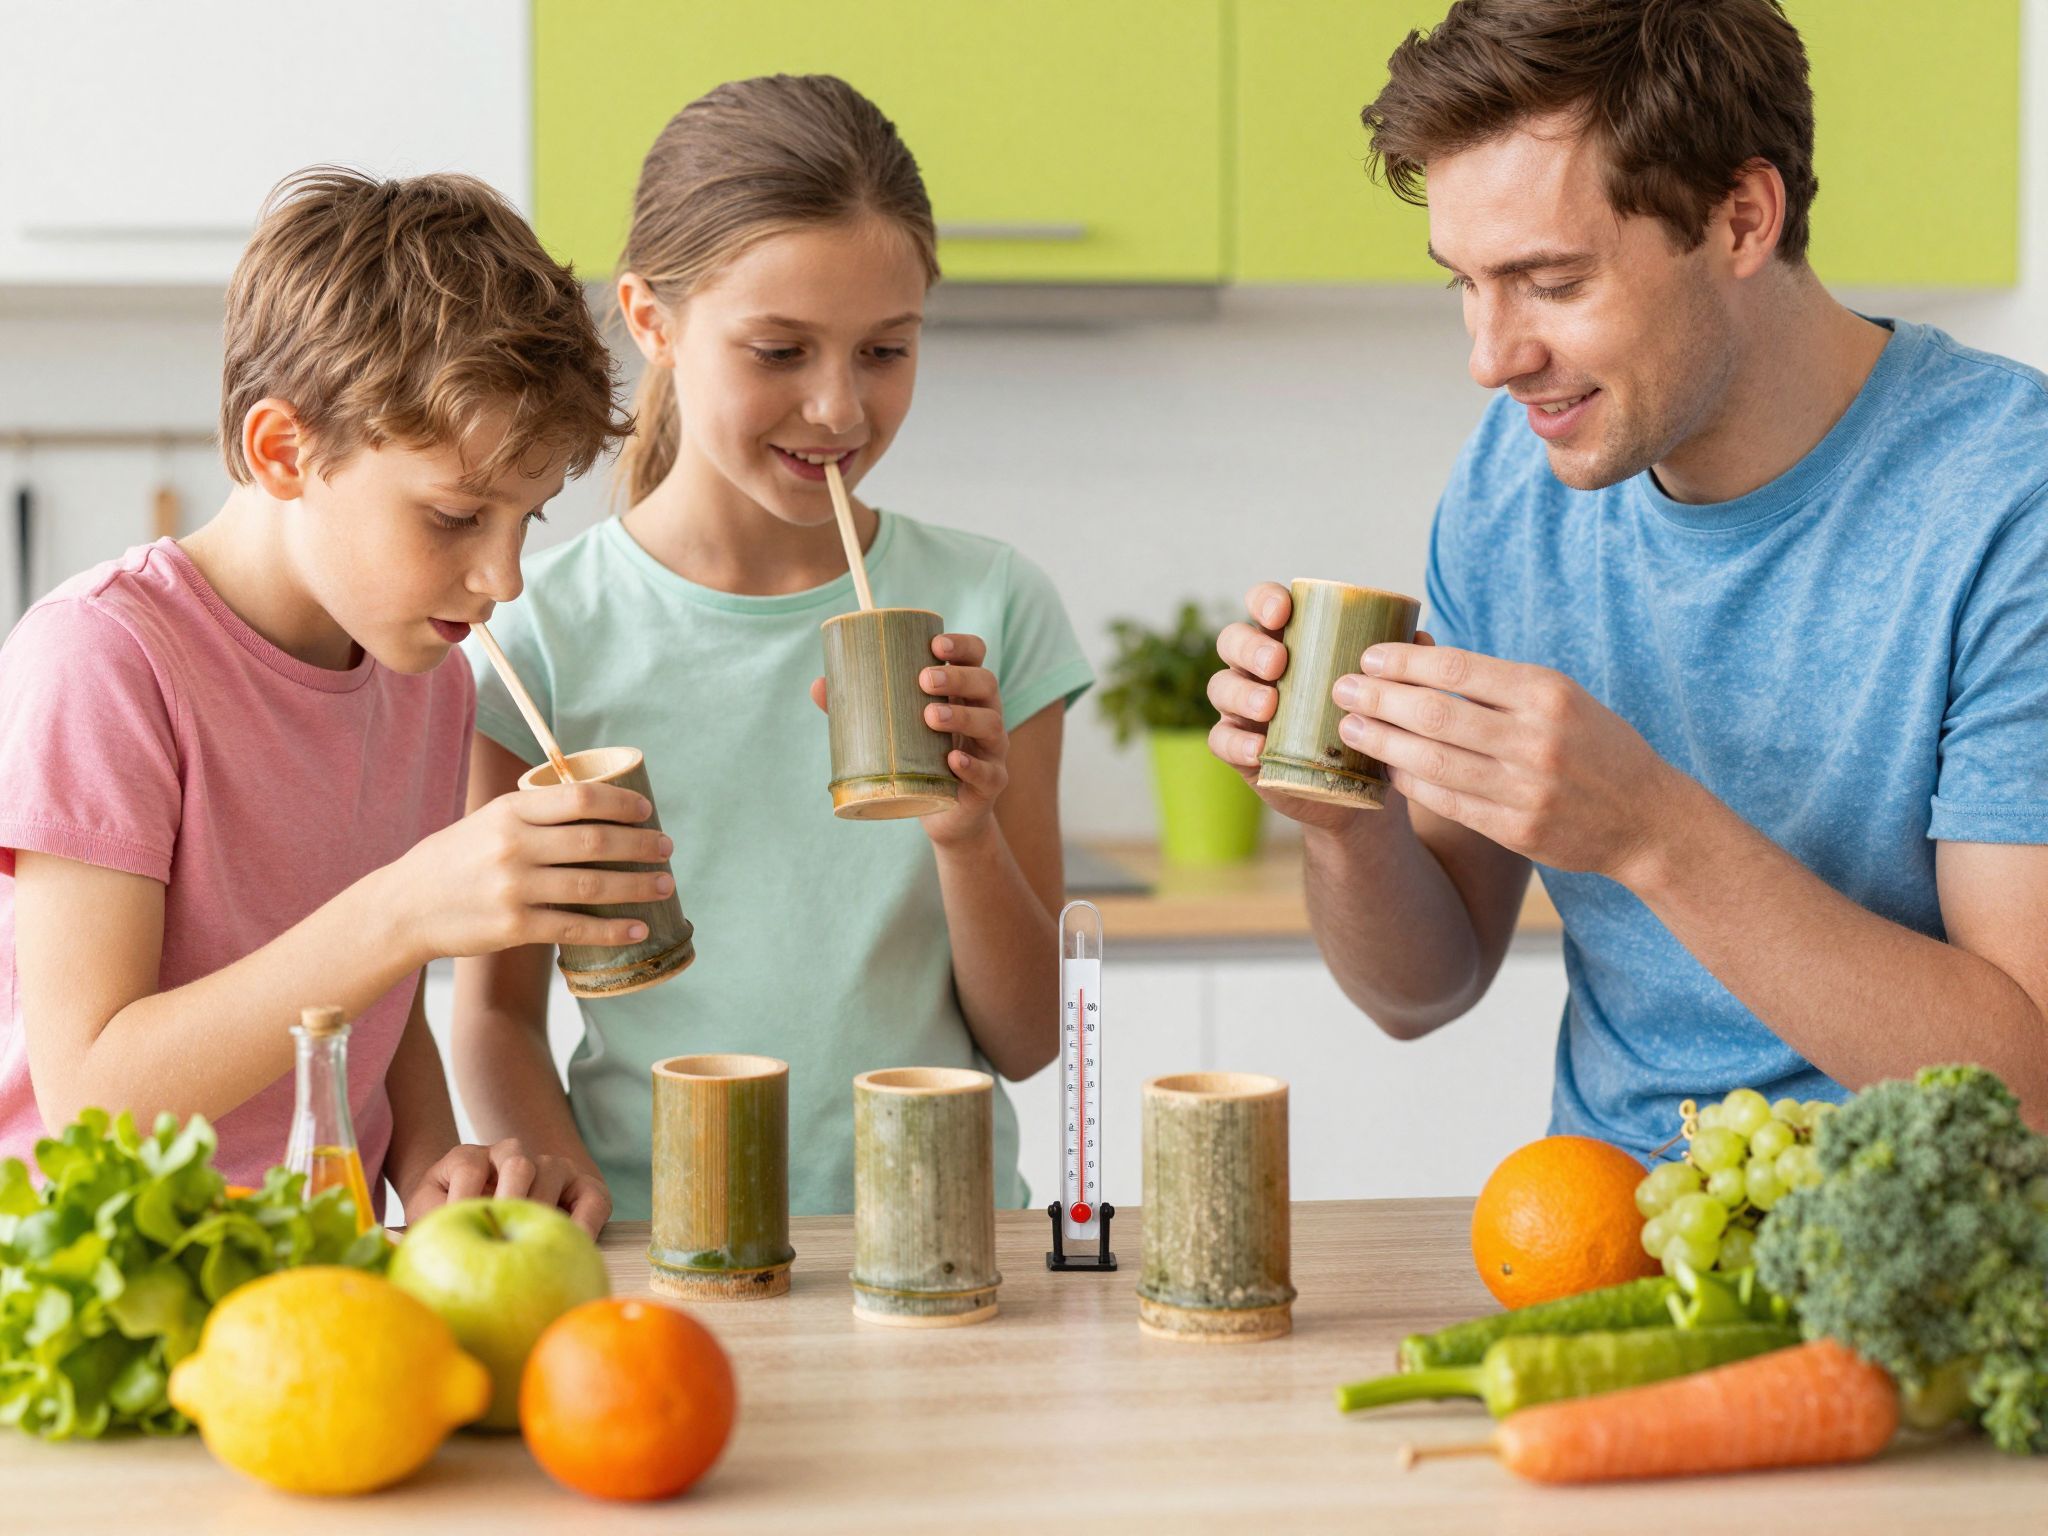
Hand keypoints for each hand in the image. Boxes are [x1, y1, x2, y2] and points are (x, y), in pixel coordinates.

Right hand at [391, 782, 674, 963]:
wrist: (405, 907)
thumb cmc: (455, 860)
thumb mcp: (487, 821)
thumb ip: (534, 814)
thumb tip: (596, 808)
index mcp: (510, 811)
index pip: (579, 798)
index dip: (621, 803)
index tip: (646, 811)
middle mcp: (513, 845)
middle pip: (595, 841)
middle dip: (640, 845)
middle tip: (667, 848)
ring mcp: (513, 887)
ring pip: (592, 884)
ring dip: (637, 886)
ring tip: (664, 886)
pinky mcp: (513, 926)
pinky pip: (574, 927)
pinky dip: (612, 929)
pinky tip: (638, 929)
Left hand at [398, 1137, 612, 1237]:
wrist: (487, 1211)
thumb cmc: (447, 1221)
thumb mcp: (426, 1218)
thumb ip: (411, 1228)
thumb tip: (386, 1241)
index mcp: (467, 1157)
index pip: (468, 1167)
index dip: (464, 1200)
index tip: (459, 1231)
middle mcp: (511, 1153)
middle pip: (518, 1164)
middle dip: (511, 1201)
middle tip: (502, 1238)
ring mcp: (550, 1165)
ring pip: (553, 1172)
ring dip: (543, 1209)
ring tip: (531, 1247)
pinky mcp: (581, 1187)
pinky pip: (592, 1200)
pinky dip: (585, 1222)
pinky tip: (572, 1248)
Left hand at [809, 631, 1011, 846]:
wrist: (947, 817)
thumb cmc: (920, 762)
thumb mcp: (897, 731)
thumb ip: (861, 709)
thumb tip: (818, 685)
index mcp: (965, 694)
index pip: (975, 657)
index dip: (962, 645)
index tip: (935, 643)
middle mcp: (986, 715)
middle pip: (986, 683)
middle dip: (958, 677)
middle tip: (924, 680)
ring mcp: (992, 750)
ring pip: (991, 724)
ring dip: (963, 716)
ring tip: (931, 716)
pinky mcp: (992, 784)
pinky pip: (989, 772)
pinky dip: (972, 765)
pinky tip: (953, 760)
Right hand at [1206, 582, 1436, 833]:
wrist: (1356, 793)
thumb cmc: (1365, 727)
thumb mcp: (1383, 694)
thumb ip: (1399, 666)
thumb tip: (1420, 639)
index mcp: (1291, 641)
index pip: (1264, 604)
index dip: (1266, 600)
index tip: (1284, 612)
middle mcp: (1259, 669)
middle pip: (1233, 640)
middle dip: (1250, 646)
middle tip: (1278, 663)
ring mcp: (1244, 708)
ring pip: (1221, 687)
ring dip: (1241, 692)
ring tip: (1270, 706)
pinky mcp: (1240, 750)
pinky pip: (1220, 739)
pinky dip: (1235, 742)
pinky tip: (1257, 749)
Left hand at [1330, 642, 1678, 881]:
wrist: (1647, 817)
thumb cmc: (1594, 745)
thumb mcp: (1560, 697)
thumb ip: (1497, 684)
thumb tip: (1419, 658)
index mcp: (1546, 693)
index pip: (1456, 669)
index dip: (1403, 662)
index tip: (1367, 656)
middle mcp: (1536, 738)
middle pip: (1435, 715)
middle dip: (1379, 699)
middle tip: (1340, 688)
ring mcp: (1527, 788)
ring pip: (1433, 761)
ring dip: (1382, 743)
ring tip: (1350, 726)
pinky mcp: (1518, 830)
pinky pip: (1448, 802)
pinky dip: (1411, 783)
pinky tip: (1386, 769)